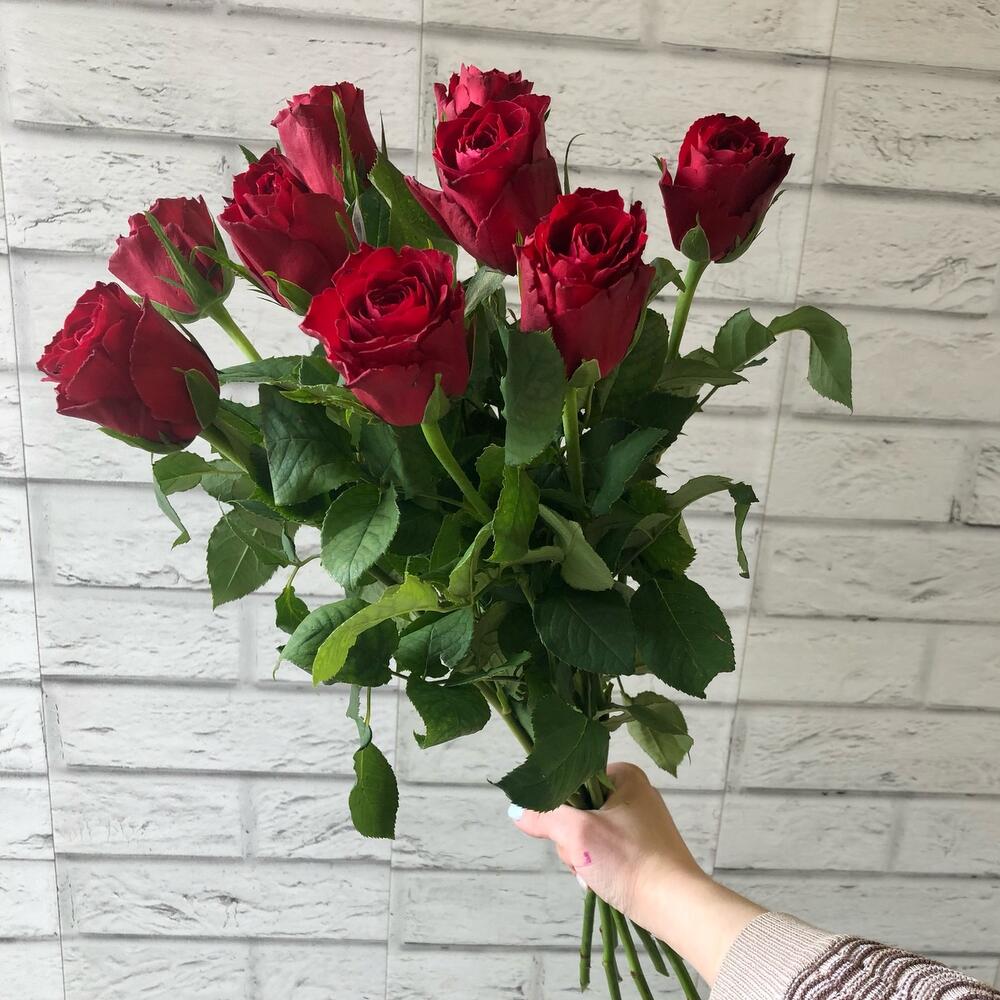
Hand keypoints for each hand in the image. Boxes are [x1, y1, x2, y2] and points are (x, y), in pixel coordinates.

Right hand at [509, 762, 763, 984]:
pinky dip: (599, 866)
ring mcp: (641, 822)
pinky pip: (607, 850)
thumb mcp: (577, 833)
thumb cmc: (628, 860)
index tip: (568, 829)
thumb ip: (543, 817)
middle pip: (579, 809)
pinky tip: (603, 881)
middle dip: (573, 840)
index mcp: (625, 775)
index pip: (573, 779)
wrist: (675, 905)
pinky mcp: (645, 848)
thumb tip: (515, 809)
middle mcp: (635, 792)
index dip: (561, 807)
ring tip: (595, 873)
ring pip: (589, 834)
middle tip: (584, 856)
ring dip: (583, 857)